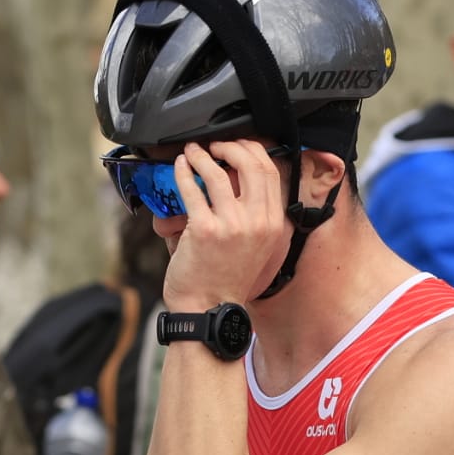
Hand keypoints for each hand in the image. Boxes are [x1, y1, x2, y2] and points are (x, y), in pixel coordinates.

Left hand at [161, 141, 291, 310]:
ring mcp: (232, 226)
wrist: (208, 308)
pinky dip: (184, 173)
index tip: (237, 147)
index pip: (270, 172)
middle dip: (231, 146)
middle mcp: (257, 222)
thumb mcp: (255, 245)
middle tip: (215, 146)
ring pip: (218, 172)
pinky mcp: (204, 230)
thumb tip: (235, 179)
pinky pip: (192, 190)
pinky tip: (181, 168)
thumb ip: (252, 214)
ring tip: (193, 153)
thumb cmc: (226, 278)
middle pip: (250, 165)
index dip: (252, 151)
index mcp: (272, 224)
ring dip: (202, 156)